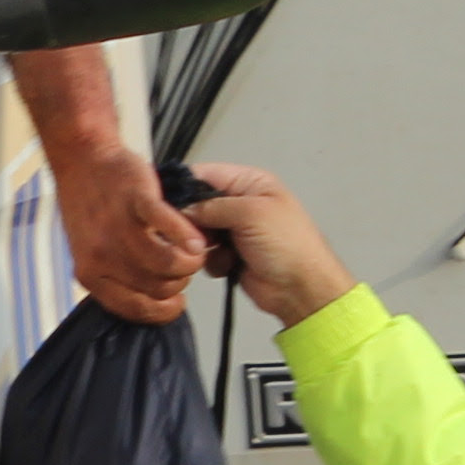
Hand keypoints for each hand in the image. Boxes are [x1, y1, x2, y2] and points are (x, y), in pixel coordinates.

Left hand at [46, 140, 207, 323]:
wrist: (82, 159)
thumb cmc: (90, 204)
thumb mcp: (90, 250)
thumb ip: (114, 276)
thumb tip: (151, 301)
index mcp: (89, 273)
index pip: (136, 309)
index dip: (164, 310)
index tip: (177, 300)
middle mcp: (101, 256)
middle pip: (158, 289)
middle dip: (180, 282)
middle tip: (183, 266)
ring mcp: (118, 228)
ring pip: (168, 265)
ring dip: (190, 262)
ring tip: (193, 253)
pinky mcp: (136, 200)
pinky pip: (171, 229)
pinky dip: (189, 237)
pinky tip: (195, 238)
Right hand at [179, 162, 356, 329]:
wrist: (301, 289)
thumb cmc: (289, 245)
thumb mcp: (251, 213)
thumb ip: (213, 206)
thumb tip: (183, 208)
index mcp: (249, 183)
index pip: (204, 175)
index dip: (183, 186)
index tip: (163, 201)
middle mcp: (240, 203)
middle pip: (196, 205)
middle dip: (192, 221)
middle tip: (195, 235)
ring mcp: (234, 230)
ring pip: (197, 232)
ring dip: (202, 244)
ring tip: (220, 251)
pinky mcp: (230, 255)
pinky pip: (205, 254)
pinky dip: (212, 261)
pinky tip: (230, 266)